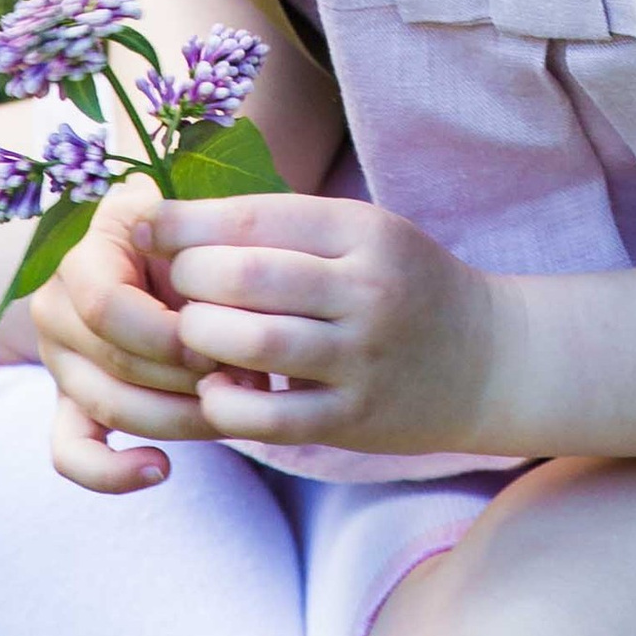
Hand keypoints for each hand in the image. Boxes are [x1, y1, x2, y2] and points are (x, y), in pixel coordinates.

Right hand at [31, 192, 213, 494]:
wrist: (167, 261)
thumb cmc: (193, 240)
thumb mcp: (199, 230)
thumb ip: (210, 262)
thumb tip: (235, 333)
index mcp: (82, 256)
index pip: (105, 307)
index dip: (165, 336)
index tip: (219, 348)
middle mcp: (56, 309)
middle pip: (114, 363)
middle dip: (189, 380)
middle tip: (248, 383)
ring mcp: (60, 361)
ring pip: (109, 407)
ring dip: (179, 419)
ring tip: (232, 412)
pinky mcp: (70, 405)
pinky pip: (70, 453)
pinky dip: (111, 473)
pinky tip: (160, 469)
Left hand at [144, 189, 504, 455]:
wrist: (490, 360)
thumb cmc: (404, 287)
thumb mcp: (363, 234)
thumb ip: (286, 227)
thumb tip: (177, 219)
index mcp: (362, 232)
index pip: (254, 217)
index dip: (185, 222)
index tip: (145, 224)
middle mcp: (365, 289)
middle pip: (245, 275)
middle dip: (187, 278)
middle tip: (167, 285)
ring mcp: (362, 357)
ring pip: (253, 341)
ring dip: (200, 337)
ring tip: (189, 334)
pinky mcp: (354, 418)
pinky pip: (271, 417)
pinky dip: (227, 405)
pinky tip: (216, 390)